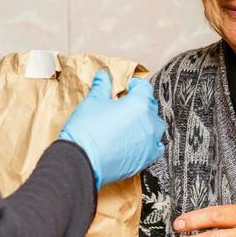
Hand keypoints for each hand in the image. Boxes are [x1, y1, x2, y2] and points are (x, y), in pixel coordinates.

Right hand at [58, 70, 164, 189]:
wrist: (81, 161)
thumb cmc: (87, 130)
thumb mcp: (92, 101)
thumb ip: (102, 86)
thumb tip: (104, 75)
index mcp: (139, 104)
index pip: (144, 88)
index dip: (134, 85)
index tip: (127, 88)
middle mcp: (149, 122)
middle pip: (150, 107)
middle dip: (139, 104)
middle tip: (125, 105)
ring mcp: (150, 142)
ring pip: (154, 127)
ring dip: (145, 123)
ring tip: (130, 124)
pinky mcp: (146, 159)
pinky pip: (155, 147)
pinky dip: (149, 143)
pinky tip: (136, 142)